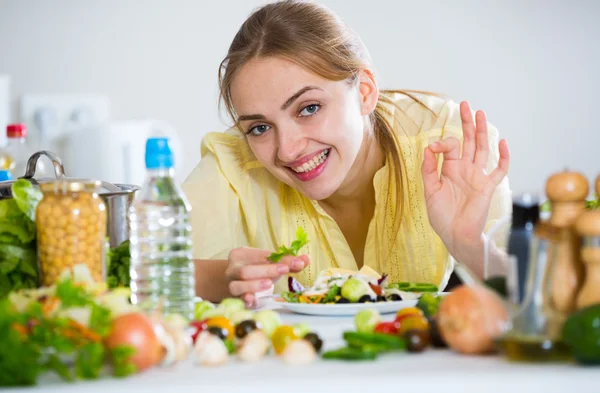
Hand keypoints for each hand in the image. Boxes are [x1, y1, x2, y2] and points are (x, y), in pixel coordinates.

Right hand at [225, 246, 309, 307]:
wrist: (238, 282)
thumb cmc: (257, 270)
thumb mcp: (271, 264)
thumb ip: (288, 262)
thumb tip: (306, 259)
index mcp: (240, 255)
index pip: (260, 256)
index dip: (277, 259)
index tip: (296, 262)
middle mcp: (232, 269)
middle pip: (246, 270)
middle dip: (266, 270)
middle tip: (284, 270)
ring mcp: (232, 286)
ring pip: (237, 286)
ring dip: (254, 285)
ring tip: (269, 284)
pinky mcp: (236, 300)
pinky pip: (239, 300)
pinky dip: (246, 300)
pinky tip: (254, 299)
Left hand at [421, 101, 509, 263]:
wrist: (455, 235)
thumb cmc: (441, 216)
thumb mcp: (430, 190)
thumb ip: (429, 169)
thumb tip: (427, 148)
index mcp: (450, 169)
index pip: (450, 147)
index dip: (442, 143)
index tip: (433, 148)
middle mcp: (465, 169)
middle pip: (469, 141)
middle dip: (467, 123)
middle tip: (466, 105)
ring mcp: (478, 176)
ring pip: (482, 149)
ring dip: (482, 132)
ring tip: (481, 114)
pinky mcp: (488, 187)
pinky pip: (499, 170)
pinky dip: (503, 157)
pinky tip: (502, 142)